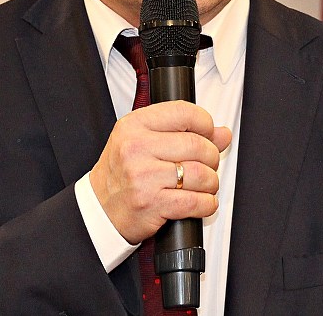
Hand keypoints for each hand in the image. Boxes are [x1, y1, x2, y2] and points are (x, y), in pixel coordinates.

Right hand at [89, 100, 232, 243]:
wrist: (99, 210)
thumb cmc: (122, 174)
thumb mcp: (144, 142)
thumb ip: (183, 133)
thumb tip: (223, 133)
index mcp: (134, 125)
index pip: (184, 112)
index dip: (205, 123)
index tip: (208, 134)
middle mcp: (136, 148)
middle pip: (197, 145)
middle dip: (212, 157)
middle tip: (208, 164)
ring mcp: (143, 176)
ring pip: (200, 174)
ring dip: (211, 182)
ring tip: (204, 184)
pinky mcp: (151, 204)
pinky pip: (195, 202)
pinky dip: (207, 203)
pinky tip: (202, 201)